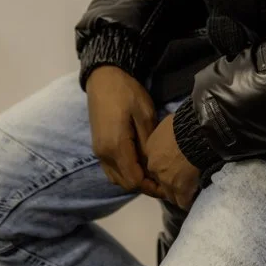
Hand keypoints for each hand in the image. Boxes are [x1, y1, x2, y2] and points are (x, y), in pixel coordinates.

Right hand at [86, 65, 163, 198]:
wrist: (103, 78)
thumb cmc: (127, 92)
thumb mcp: (145, 114)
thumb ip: (148, 142)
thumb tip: (154, 164)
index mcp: (116, 147)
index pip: (134, 180)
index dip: (151, 187)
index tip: (168, 186)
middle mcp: (104, 154)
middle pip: (125, 183)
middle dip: (144, 186)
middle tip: (164, 181)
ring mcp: (98, 151)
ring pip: (116, 178)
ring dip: (134, 179)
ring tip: (153, 173)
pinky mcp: (97, 146)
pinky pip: (111, 169)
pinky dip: (124, 172)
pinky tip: (139, 163)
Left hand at [143, 113, 200, 210]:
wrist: (197, 132)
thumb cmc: (185, 123)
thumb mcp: (168, 124)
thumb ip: (165, 136)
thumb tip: (171, 138)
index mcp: (150, 149)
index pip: (153, 165)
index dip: (164, 167)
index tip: (173, 166)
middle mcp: (155, 167)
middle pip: (160, 182)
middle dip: (170, 182)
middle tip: (183, 179)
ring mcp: (167, 180)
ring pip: (171, 195)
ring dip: (179, 194)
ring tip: (191, 189)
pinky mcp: (181, 190)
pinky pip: (184, 202)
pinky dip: (190, 200)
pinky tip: (195, 196)